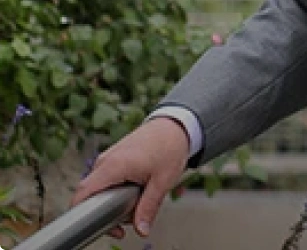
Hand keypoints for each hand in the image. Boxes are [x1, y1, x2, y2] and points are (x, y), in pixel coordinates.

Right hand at [71, 117, 189, 238]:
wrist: (176, 124)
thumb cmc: (170, 146)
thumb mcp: (162, 181)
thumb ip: (149, 207)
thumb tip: (141, 230)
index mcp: (113, 165)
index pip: (82, 194)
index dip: (84, 215)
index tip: (101, 227)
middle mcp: (106, 160)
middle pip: (90, 194)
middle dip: (106, 211)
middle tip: (128, 217)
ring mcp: (108, 157)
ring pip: (100, 188)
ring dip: (113, 200)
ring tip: (137, 200)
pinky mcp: (114, 157)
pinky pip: (107, 179)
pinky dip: (116, 189)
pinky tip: (135, 190)